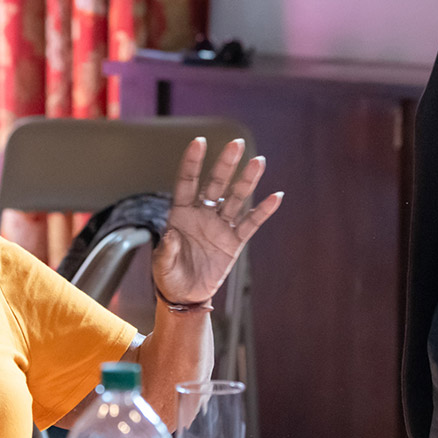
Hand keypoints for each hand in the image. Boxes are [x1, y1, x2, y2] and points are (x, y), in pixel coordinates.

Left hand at [153, 139, 282, 307]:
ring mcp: (220, 226)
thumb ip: (166, 250)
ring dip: (247, 180)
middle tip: (236, 144)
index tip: (199, 142)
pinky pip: (251, 224)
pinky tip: (276, 197)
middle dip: (225, 164)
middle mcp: (202, 215)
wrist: (186, 295)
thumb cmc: (169, 276)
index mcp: (181, 214)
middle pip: (215, 184)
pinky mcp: (234, 242)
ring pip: (236, 199)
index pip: (187, 183)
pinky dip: (263, 211)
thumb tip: (170, 234)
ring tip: (258, 161)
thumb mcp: (161, 265)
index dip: (192, 163)